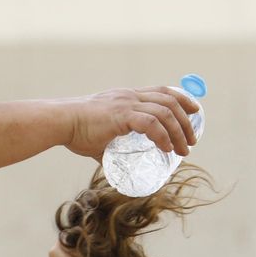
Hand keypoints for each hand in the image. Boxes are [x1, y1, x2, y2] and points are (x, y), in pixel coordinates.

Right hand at [64, 87, 198, 158]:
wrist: (60, 122)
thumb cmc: (76, 131)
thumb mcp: (101, 136)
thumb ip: (112, 146)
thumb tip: (116, 165)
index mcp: (128, 96)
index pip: (162, 91)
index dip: (182, 99)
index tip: (195, 112)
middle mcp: (130, 96)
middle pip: (170, 101)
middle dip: (186, 120)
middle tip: (192, 141)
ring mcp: (127, 103)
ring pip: (165, 112)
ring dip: (179, 131)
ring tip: (184, 149)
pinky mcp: (122, 115)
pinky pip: (151, 123)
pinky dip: (163, 136)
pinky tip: (167, 149)